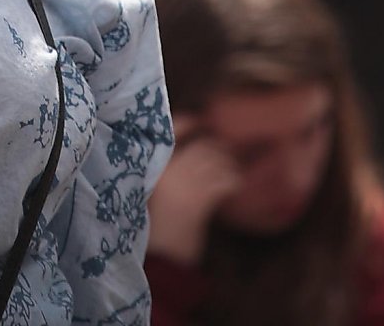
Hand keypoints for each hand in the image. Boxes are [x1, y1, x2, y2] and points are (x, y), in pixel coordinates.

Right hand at [148, 116, 240, 264]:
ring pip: (214, 162)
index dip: (187, 123)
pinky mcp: (200, 201)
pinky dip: (232, 181)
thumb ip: (161, 173)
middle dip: (216, 147)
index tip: (199, 121)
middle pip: (200, 146)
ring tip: (232, 169)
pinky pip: (223, 182)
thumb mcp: (148, 194)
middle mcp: (167, 169)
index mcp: (151, 165)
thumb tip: (181, 157)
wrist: (159, 261)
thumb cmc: (152, 230)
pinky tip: (235, 186)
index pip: (171, 132)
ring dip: (227, 163)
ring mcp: (184, 184)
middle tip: (226, 151)